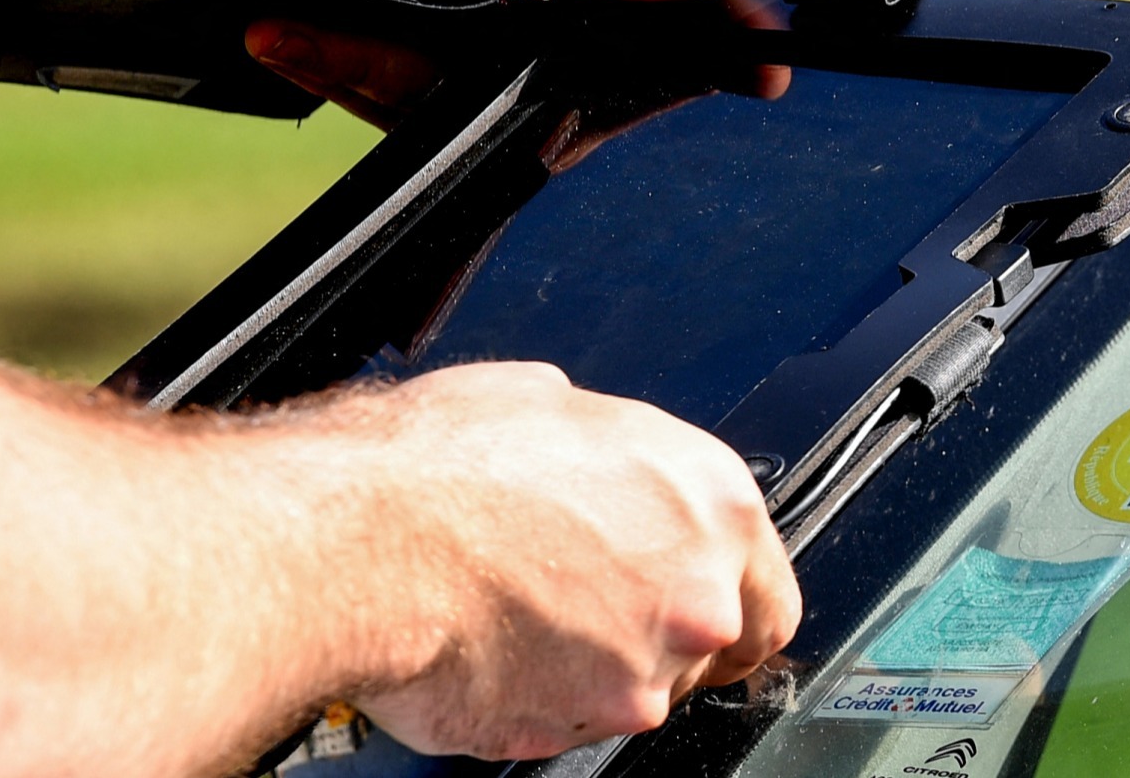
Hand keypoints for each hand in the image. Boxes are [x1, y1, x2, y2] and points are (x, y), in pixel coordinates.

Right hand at [324, 363, 799, 758]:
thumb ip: (613, 454)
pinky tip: (493, 647)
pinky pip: (574, 721)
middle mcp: (698, 592)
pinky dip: (542, 697)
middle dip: (662, 632)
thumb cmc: (439, 465)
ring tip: (521, 612)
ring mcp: (642, 671)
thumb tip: (598, 458)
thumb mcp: (550, 402)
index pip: (768, 588)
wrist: (361, 542)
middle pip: (714, 646)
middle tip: (594, 605)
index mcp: (711, 499)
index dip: (729, 597)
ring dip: (598, 665)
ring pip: (642, 690)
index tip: (699, 601)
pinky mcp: (578, 727)